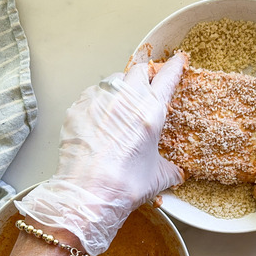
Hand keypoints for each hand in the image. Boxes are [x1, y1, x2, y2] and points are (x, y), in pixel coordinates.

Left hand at [15, 53, 187, 255]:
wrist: (87, 194)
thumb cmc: (124, 185)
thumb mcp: (156, 178)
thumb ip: (170, 170)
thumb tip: (176, 174)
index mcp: (150, 112)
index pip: (168, 77)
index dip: (175, 67)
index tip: (178, 61)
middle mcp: (125, 99)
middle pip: (139, 70)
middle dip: (146, 75)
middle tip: (148, 86)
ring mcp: (99, 100)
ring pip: (114, 79)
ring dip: (121, 87)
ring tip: (121, 106)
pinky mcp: (77, 108)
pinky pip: (92, 95)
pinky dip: (99, 101)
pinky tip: (100, 119)